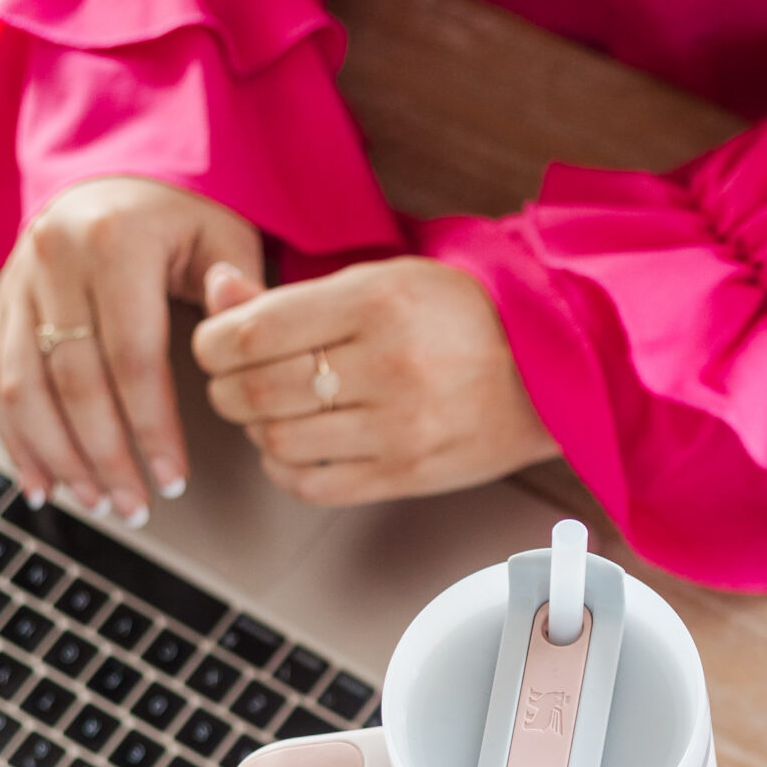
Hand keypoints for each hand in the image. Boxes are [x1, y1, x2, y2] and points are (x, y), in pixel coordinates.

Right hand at [0, 177, 261, 523]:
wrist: (117, 170)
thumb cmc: (183, 213)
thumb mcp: (224, 239)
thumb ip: (237, 295)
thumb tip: (242, 345)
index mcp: (115, 244)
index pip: (132, 358)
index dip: (151, 427)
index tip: (173, 478)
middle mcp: (54, 260)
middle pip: (73, 382)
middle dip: (104, 456)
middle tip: (135, 506)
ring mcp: (18, 281)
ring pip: (23, 388)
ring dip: (56, 457)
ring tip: (93, 502)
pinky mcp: (0, 302)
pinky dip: (15, 437)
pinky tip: (41, 480)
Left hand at [193, 256, 557, 504]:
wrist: (553, 372)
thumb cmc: (464, 317)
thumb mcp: (383, 281)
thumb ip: (296, 294)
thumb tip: (218, 292)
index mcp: (378, 303)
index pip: (251, 332)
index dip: (213, 342)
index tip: (217, 344)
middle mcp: (390, 366)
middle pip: (257, 390)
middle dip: (227, 387)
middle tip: (237, 378)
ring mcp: (401, 428)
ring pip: (277, 441)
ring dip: (255, 428)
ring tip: (272, 410)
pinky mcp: (409, 475)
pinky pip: (313, 485)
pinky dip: (285, 468)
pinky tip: (296, 447)